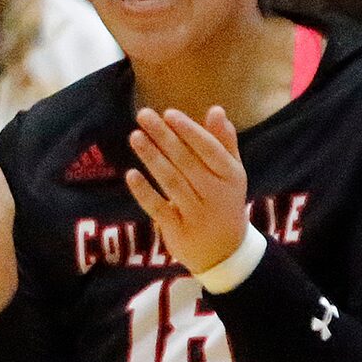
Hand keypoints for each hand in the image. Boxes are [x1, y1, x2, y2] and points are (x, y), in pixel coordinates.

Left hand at [125, 106, 248, 278]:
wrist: (225, 252)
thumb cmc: (223, 201)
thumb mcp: (230, 173)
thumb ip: (223, 142)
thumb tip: (216, 109)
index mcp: (231, 176)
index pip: (209, 150)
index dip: (189, 131)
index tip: (168, 113)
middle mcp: (216, 194)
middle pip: (187, 162)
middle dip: (164, 137)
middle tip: (143, 115)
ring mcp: (197, 213)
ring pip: (172, 182)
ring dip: (152, 158)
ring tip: (135, 136)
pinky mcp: (179, 230)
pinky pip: (159, 208)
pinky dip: (144, 192)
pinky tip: (131, 174)